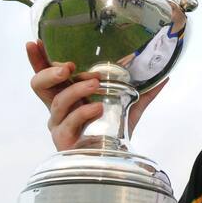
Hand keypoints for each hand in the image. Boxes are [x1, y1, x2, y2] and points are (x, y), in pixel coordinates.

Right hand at [26, 40, 167, 151]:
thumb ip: (142, 92)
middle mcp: (57, 108)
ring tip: (95, 83)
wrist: (114, 160)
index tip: (36, 42)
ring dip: (76, 90)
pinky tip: (97, 108)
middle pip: (38, 85)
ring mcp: (59, 124)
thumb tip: (165, 76)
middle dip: (49, 71)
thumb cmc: (112, 132)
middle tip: (67, 67)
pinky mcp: (64, 140)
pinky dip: (83, 112)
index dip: (37, 58)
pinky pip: (69, 122)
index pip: (45, 72)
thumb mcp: (128, 107)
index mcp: (67, 94)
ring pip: (57, 102)